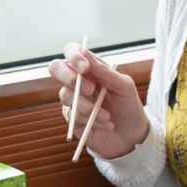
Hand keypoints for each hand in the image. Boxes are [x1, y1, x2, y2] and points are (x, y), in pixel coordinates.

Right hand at [48, 43, 148, 159]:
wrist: (130, 136)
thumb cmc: (128, 107)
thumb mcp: (124, 87)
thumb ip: (106, 72)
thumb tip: (86, 55)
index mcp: (90, 68)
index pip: (71, 51)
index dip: (73, 55)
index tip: (85, 67)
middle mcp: (77, 80)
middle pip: (55, 68)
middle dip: (69, 77)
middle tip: (90, 90)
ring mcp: (72, 99)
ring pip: (65, 95)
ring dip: (88, 106)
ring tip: (107, 116)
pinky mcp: (70, 117)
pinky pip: (72, 115)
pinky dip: (90, 120)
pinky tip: (105, 124)